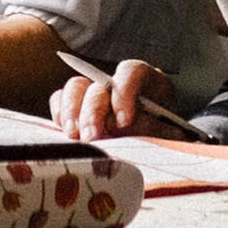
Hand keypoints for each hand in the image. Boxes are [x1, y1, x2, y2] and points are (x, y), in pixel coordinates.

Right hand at [52, 59, 172, 139]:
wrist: (160, 155)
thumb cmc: (166, 144)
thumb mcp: (166, 136)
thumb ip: (147, 129)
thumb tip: (119, 127)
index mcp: (149, 83)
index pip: (132, 72)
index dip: (124, 92)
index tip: (124, 121)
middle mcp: (120, 85)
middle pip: (99, 84)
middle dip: (93, 111)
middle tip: (92, 137)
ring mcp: (97, 94)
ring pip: (76, 87)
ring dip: (72, 111)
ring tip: (74, 135)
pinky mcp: (79, 110)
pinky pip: (60, 100)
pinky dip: (60, 115)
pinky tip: (66, 133)